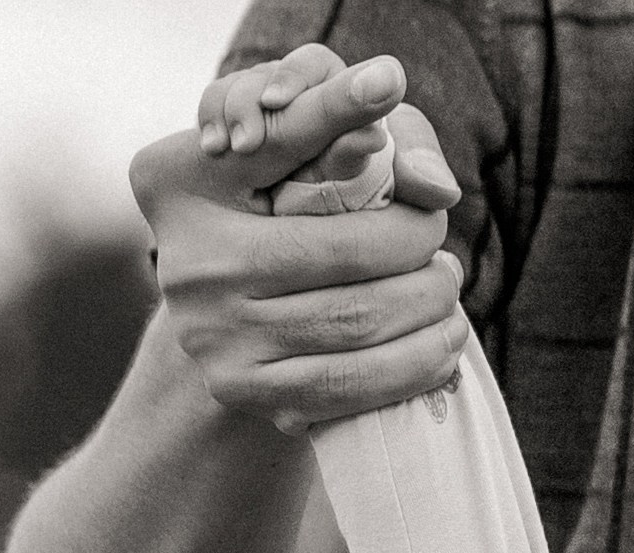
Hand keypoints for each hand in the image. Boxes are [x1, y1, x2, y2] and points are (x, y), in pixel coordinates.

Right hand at [133, 51, 467, 433]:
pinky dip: (412, 364)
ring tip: (449, 291)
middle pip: (340, 250)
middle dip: (413, 246)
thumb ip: (329, 130)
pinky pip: (351, 384)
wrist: (224, 331)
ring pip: (355, 321)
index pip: (280, 137)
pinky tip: (441, 345)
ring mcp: (216, 336)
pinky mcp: (249, 393)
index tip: (390, 78)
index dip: (337, 106)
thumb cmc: (263, 222)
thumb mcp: (277, 162)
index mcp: (184, 182)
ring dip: (426, 308)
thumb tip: (422, 171)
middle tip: (443, 245)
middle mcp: (190, 260)